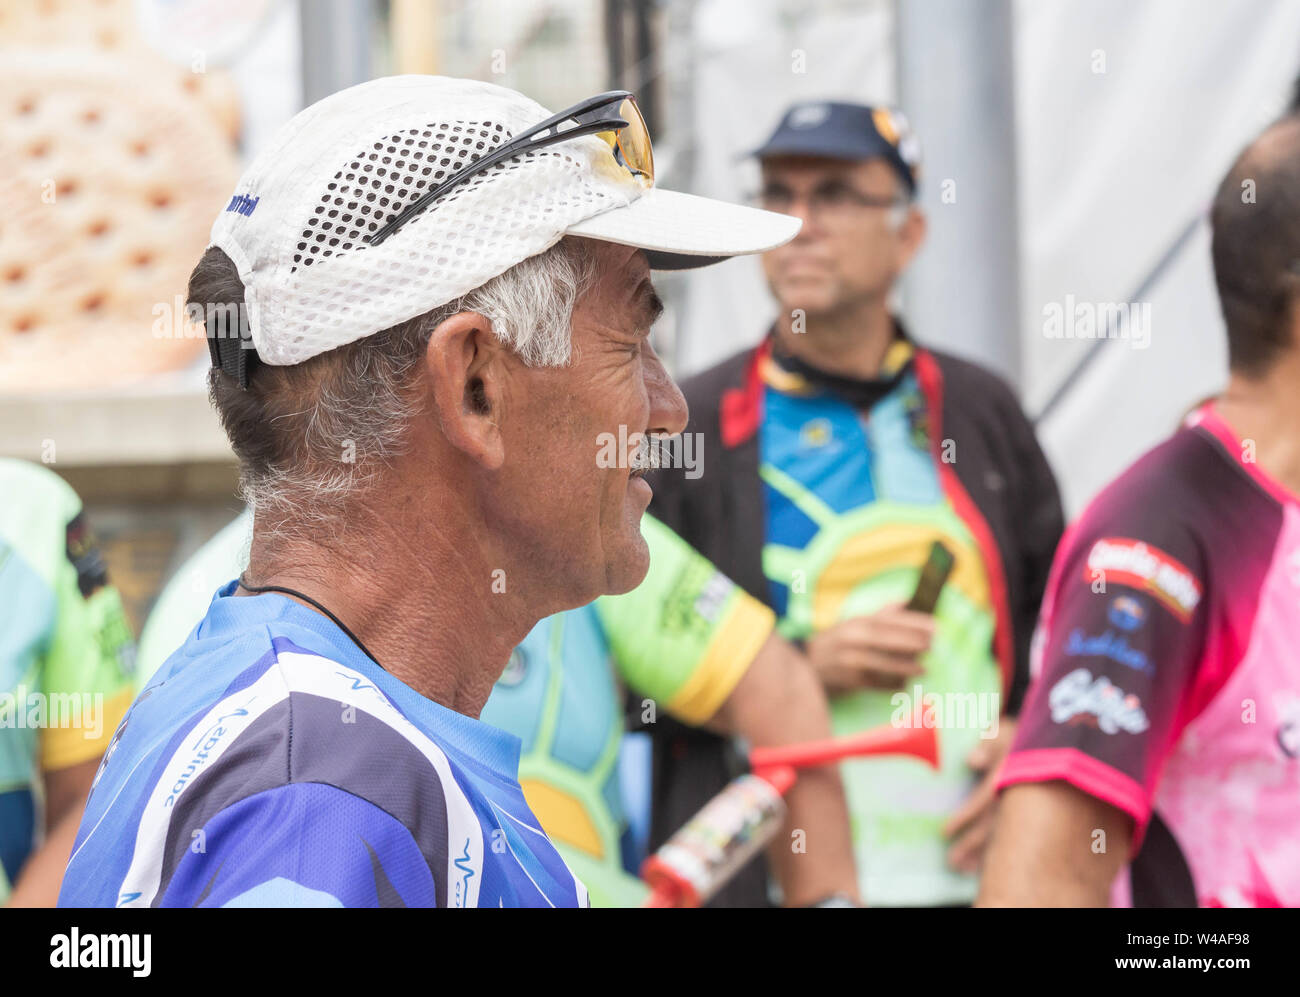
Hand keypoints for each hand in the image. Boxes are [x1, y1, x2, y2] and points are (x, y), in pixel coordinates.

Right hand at [804, 605, 934, 693]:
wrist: (807, 664)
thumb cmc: (837, 642)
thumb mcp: (854, 623)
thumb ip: (881, 614)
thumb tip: (907, 601)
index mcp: (857, 622)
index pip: (889, 620)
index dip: (913, 622)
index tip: (935, 626)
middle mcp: (852, 639)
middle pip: (886, 639)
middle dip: (912, 642)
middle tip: (933, 646)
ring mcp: (849, 660)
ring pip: (881, 662)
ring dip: (905, 666)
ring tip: (925, 669)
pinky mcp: (848, 680)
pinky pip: (875, 682)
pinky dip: (891, 684)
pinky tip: (905, 684)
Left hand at [944, 717, 1016, 874]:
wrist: (1048, 741)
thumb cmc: (1016, 736)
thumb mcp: (1002, 733)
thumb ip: (987, 745)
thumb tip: (971, 760)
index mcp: (1008, 777)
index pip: (983, 801)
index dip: (965, 817)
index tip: (944, 832)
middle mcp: (1017, 798)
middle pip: (992, 826)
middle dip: (971, 844)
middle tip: (952, 861)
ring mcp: (1025, 810)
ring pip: (1002, 836)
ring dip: (981, 854)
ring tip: (961, 868)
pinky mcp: (1029, 817)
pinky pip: (1012, 838)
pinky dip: (996, 854)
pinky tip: (980, 866)